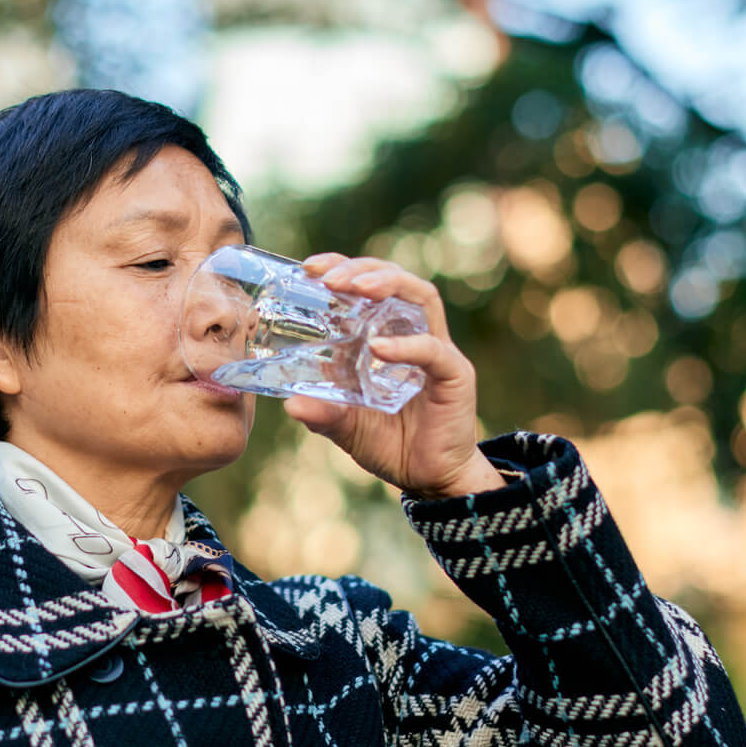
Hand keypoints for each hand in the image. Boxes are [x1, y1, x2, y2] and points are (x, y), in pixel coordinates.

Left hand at [282, 253, 506, 498]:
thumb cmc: (391, 445)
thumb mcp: (346, 426)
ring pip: (421, 297)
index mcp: (384, 336)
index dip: (342, 268)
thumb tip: (290, 405)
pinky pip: (432, 350)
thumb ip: (323, 413)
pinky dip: (405, 345)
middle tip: (329, 277)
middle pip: (395, 279)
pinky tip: (378, 348)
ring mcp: (436, 351)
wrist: (429, 478)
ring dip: (388, 284)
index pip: (368, 286)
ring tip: (357, 288)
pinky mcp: (455, 375)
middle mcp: (412, 334)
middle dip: (361, 269)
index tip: (309, 267)